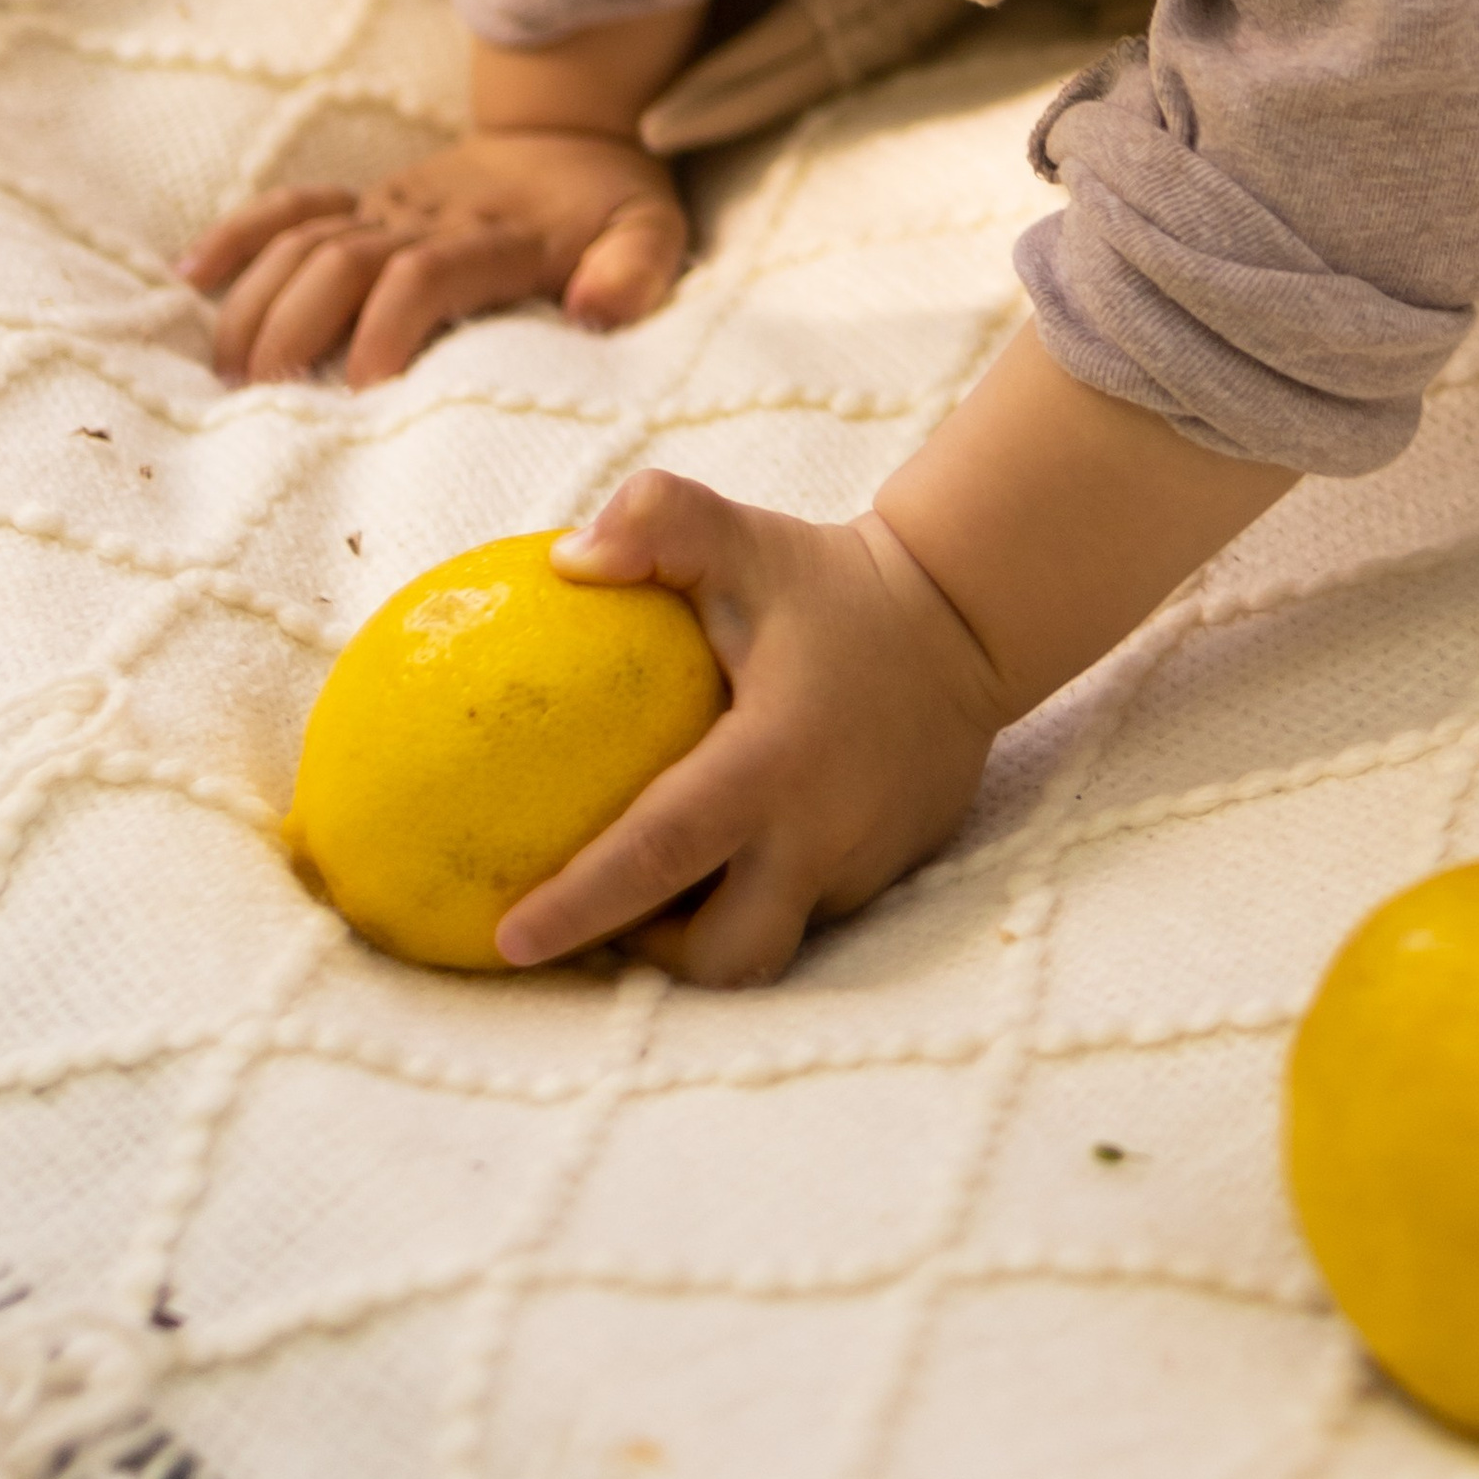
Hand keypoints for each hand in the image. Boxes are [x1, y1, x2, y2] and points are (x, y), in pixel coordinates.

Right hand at [178, 130, 685, 386]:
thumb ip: (634, 272)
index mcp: (497, 237)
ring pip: (302, 242)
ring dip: (258, 302)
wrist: (574, 134)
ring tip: (227, 375)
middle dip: (296, 330)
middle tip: (265, 403)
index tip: (360, 393)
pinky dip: (237, 236)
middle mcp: (427, 216)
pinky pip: (289, 208)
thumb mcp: (655, 233)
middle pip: (341, 263)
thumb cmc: (616, 203)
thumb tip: (595, 313)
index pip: (424, 278)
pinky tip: (191, 279)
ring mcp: (387, 206)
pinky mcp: (364, 202)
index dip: (386, 330)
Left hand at [493, 470, 1009, 984]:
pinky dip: (756, 895)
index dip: (581, 906)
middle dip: (650, 959)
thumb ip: (656, 519)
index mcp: (774, 762)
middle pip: (725, 953)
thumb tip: (564, 561)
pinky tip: (727, 853)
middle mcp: (822, 833)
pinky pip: (807, 907)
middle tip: (592, 922)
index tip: (508, 941)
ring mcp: (862, 864)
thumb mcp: (744, 537)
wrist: (969, 622)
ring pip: (770, 941)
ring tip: (654, 891)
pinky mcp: (888, 872)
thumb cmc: (834, 582)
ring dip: (704, 936)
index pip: (661, 853)